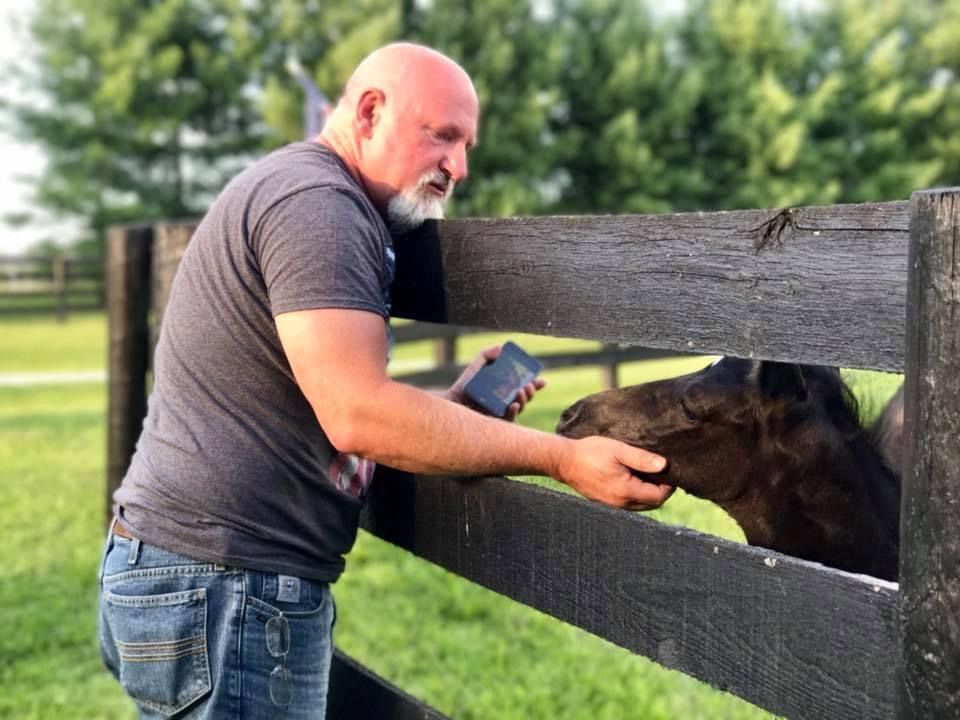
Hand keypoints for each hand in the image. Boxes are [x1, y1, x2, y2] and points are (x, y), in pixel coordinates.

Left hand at [445, 344, 546, 421]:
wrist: (452, 403)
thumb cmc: (465, 386)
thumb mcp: (476, 367)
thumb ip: (486, 355)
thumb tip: (500, 347)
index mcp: (506, 389)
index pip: (525, 387)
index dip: (535, 385)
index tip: (542, 381)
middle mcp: (507, 402)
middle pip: (525, 398)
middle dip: (531, 391)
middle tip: (528, 385)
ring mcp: (502, 413)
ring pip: (520, 408)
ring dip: (524, 400)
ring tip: (520, 391)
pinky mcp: (497, 424)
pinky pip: (509, 420)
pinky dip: (513, 412)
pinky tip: (513, 405)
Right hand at [557, 436, 672, 509]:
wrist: (564, 461)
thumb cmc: (591, 452)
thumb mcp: (618, 450)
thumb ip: (642, 458)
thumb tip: (665, 465)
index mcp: (626, 491)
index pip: (659, 496)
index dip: (669, 484)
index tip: (667, 468)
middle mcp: (621, 503)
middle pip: (652, 503)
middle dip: (660, 489)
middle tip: (659, 470)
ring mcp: (612, 505)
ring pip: (641, 505)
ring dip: (648, 492)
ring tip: (646, 472)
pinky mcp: (606, 502)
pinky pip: (629, 503)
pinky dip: (636, 493)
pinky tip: (632, 477)